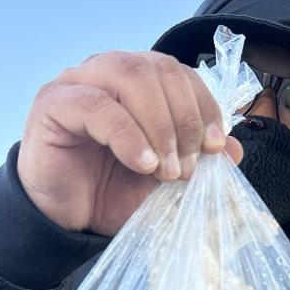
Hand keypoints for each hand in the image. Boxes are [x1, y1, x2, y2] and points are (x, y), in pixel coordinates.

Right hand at [17, 51, 242, 235]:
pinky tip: (143, 164)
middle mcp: (110, 73)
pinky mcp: (54, 103)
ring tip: (167, 170)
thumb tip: (236, 150)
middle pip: (160, 69)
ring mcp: (79, 82)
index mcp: (140, 85)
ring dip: (160, 125)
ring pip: (131, 76)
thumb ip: (198, 162)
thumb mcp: (165, 181)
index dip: (204, 107)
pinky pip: (97, 105)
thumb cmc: (111, 194)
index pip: (181, 74)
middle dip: (185, 120)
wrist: (67, 220)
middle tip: (188, 168)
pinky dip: (128, 135)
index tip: (216, 148)